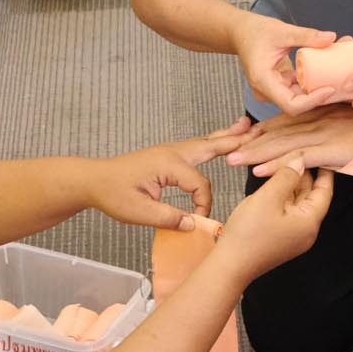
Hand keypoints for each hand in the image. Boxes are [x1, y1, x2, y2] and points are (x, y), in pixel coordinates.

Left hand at [85, 128, 245, 230]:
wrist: (94, 180)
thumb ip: (169, 218)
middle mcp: (173, 152)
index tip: (197, 221)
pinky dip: (213, 141)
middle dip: (235, 141)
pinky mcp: (168, 154)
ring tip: (246, 127)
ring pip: (205, 142)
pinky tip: (220, 140)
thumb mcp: (139, 212)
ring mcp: (171, 150)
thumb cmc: (113, 194)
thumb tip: (195, 224)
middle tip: (258, 133)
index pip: (200, 185)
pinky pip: (197, 146)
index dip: (203, 205)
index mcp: (168, 164)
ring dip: (226, 137)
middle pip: (211, 146)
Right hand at [214, 160, 333, 281]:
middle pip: (311, 196)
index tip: (322, 152)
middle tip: (298, 152)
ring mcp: (293, 235)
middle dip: (304, 174)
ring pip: (297, 202)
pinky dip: (282, 195)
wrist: (229, 266)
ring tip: (283, 162)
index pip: (325, 190)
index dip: (324, 170)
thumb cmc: (248, 234)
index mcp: (310, 221)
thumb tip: (300, 161)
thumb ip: (286, 176)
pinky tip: (272, 182)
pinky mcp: (280, 237)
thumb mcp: (268, 198)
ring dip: (290, 184)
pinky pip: (286, 211)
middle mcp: (306, 229)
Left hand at [225, 105, 352, 175]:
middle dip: (250, 142)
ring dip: (255, 154)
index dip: (261, 129)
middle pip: (275, 132)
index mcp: (318, 112)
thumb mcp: (349, 118)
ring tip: (234, 161)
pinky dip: (276, 165)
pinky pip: (295, 158)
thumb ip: (332, 123)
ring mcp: (319, 134)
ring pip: (280, 145)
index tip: (242, 136)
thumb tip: (321, 138)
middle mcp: (314, 120)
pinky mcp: (327, 148)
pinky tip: (259, 171)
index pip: (283, 120)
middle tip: (227, 149)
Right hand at [230, 14, 338, 114]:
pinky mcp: (279, 85)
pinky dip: (312, 81)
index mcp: (263, 82)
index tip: (330, 89)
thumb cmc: (256, 31)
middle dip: (320, 95)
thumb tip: (331, 37)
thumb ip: (306, 36)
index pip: (290, 104)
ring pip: (299, 97)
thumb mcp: (282, 31)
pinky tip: (327, 71)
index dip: (312, 101)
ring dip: (318, 88)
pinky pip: (298, 89)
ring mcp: (272, 90)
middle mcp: (267, 91)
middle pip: (297, 104)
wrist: (240, 32)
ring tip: (339, 76)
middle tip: (342, 84)